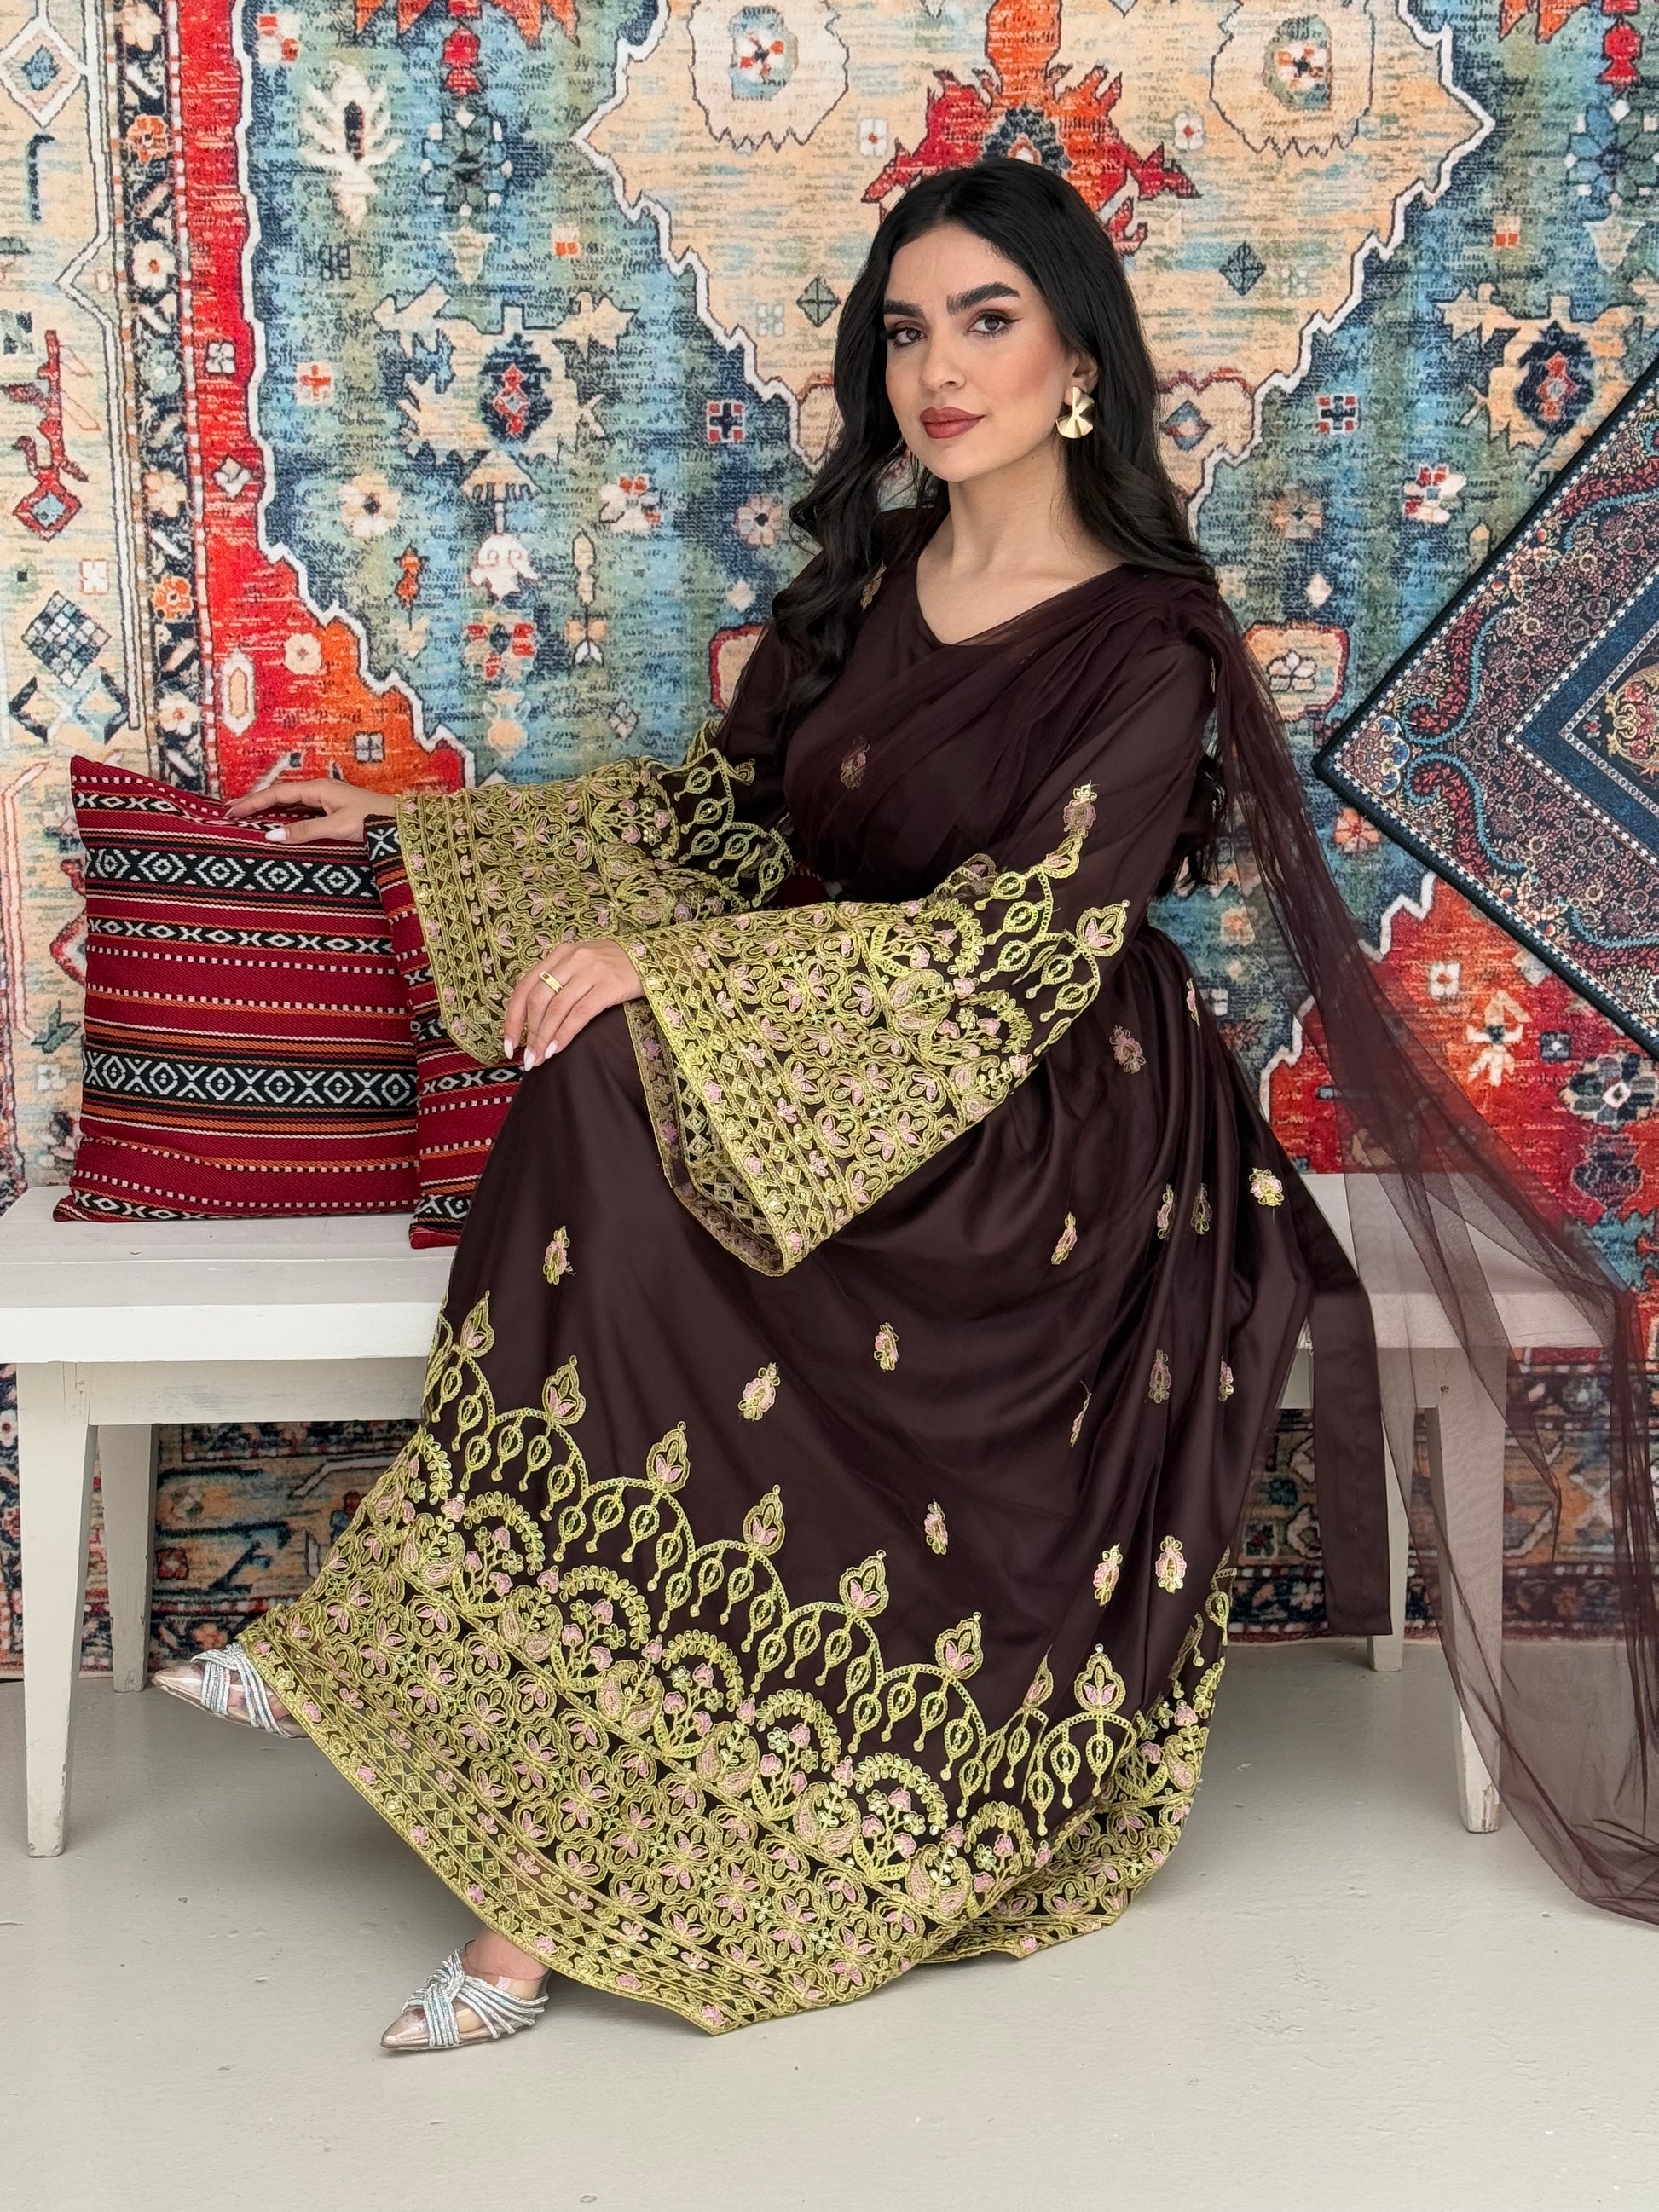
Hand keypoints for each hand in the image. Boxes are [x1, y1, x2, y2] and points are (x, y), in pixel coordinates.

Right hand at [223, 777, 395, 845]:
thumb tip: (271, 835)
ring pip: (289, 800)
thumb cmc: (373, 820)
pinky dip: (283, 811)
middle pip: (279, 793)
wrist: (402, 821)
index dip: (253, 802)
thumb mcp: (337, 827)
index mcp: (318, 788)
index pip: (277, 793)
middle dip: (255, 802)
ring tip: (247, 814)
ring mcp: (327, 797)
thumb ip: (304, 831)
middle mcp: (320, 789)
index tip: (231, 811)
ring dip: (268, 806)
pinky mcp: (334, 807)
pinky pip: (300, 807)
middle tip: (230, 811)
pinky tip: (277, 819)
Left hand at [504, 940, 643, 1067]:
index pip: (524, 987)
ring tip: (540, 1059)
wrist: (654, 959)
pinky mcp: (608, 985)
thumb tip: (535, 1021)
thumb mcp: (582, 965)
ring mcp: (590, 970)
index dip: (512, 1018)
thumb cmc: (615, 968)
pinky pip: (580, 1013)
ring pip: (556, 1008)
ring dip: (544, 1038)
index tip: (508, 1044)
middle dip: (529, 1033)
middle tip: (528, 1058)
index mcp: (560, 954)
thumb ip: (560, 982)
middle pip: (538, 999)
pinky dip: (565, 1034)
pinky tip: (558, 1049)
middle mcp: (572, 958)